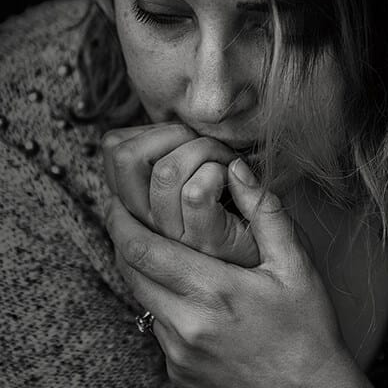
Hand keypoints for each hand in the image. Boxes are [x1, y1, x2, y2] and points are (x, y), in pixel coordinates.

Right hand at [101, 123, 259, 266]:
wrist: (274, 259)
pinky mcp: (206, 243)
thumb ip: (168, 157)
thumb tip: (150, 128)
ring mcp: (174, 236)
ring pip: (166, 171)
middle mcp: (147, 222)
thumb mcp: (188, 184)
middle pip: (125, 156)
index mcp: (138, 203)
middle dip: (171, 132)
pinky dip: (221, 172)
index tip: (182, 138)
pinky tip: (235, 178)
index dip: (148, 128)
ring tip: (225, 160)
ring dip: (204, 149)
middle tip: (203, 142)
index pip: (113, 148)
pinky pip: (196, 193)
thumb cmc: (237, 211)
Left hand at [104, 157, 359, 387]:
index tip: (118, 198)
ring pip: (140, 298)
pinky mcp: (177, 372)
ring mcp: (177, 353)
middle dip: (122, 238)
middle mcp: (185, 325)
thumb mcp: (297, 267)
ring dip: (141, 271)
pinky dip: (161, 302)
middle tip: (124, 211)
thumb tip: (236, 168)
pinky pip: (157, 326)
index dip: (122, 219)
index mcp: (213, 292)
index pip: (143, 248)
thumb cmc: (309, 332)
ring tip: (154, 245)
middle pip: (129, 271)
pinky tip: (186, 291)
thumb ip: (265, 212)